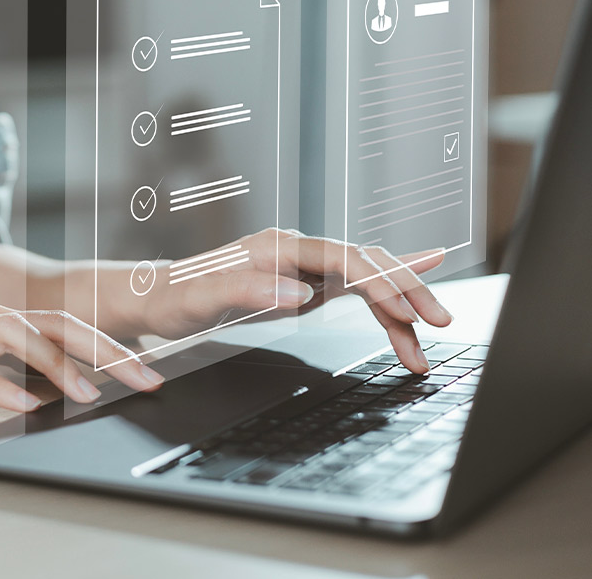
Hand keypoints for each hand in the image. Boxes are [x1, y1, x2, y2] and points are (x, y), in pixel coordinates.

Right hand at [0, 301, 164, 411]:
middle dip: (108, 352)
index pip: (66, 325)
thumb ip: (5, 368)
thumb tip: (47, 391)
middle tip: (147, 378)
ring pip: (22, 341)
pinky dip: (2, 390)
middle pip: (58, 326)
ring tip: (92, 395)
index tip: (147, 367)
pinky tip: (26, 407)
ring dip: (61, 368)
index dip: (110, 344)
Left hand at [129, 228, 453, 373]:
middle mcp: (297, 251)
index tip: (406, 307)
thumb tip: (297, 292)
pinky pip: (356, 296)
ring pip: (367, 283)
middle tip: (440, 321)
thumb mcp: (201, 298)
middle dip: (407, 291)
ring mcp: (306, 268)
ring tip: (421, 353)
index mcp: (277, 247)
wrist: (161, 299)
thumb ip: (247, 289)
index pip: (343, 258)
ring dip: (398, 314)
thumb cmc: (176, 296)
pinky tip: (409, 319)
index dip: (380, 279)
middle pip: (367, 264)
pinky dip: (381, 314)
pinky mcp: (309, 285)